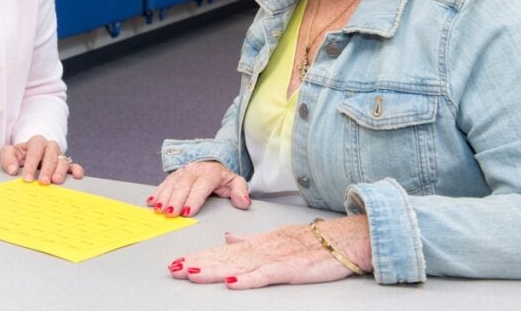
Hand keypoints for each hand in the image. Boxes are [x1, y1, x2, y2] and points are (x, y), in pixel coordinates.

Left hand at [0, 134, 84, 184]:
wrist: (28, 155)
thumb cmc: (18, 155)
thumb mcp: (8, 153)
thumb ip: (7, 158)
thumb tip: (13, 170)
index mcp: (36, 142)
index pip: (35, 150)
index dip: (31, 164)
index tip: (27, 179)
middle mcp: (50, 147)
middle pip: (51, 155)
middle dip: (47, 169)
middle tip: (43, 182)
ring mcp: (59, 156)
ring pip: (63, 160)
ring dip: (60, 171)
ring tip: (56, 181)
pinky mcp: (65, 165)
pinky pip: (73, 166)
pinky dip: (76, 170)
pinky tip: (76, 176)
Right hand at [147, 160, 249, 216]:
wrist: (212, 162)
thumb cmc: (223, 177)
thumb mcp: (236, 181)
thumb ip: (240, 191)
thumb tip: (243, 202)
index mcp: (210, 172)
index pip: (201, 186)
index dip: (193, 199)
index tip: (186, 212)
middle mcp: (194, 170)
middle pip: (183, 185)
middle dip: (175, 200)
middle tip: (169, 213)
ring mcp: (182, 171)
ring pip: (171, 184)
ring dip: (163, 197)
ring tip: (158, 209)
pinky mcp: (174, 175)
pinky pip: (164, 183)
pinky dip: (157, 192)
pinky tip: (151, 201)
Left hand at [167, 215, 372, 288]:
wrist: (346, 238)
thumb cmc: (314, 242)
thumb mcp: (277, 238)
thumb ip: (250, 239)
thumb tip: (228, 236)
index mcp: (258, 243)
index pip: (224, 251)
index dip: (201, 256)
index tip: (180, 262)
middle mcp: (262, 249)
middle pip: (225, 258)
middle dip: (199, 263)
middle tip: (173, 268)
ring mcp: (276, 258)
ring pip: (239, 265)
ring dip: (214, 269)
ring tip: (191, 273)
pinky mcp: (291, 269)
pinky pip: (267, 275)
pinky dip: (249, 280)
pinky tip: (232, 283)